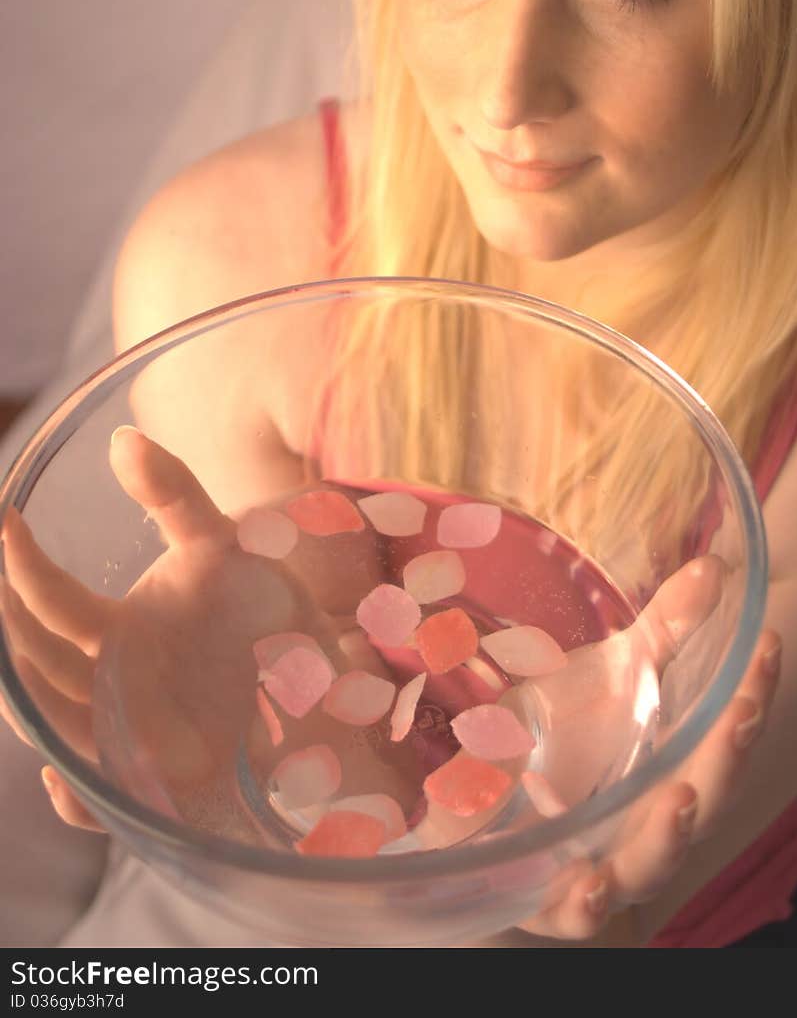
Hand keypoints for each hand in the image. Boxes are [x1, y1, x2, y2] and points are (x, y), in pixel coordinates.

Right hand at [0, 427, 411, 833]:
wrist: (321, 687)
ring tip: (21, 680)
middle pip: (39, 664)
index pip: (52, 600)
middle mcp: (108, 684)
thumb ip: (176, 494)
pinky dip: (75, 798)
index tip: (4, 517)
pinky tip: (65, 777)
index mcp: (116, 629)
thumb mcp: (228, 548)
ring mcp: (128, 738)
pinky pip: (102, 802)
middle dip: (13, 630)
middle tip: (2, 586)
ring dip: (32, 709)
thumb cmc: (267, 614)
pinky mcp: (159, 788)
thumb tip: (121, 437)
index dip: (22, 564)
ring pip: (56, 728)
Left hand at [508, 557, 781, 942]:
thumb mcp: (609, 678)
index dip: (754, 696)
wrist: (480, 808)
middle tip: (744, 712)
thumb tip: (714, 567)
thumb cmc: (560, 742)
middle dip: (726, 757)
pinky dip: (586, 901)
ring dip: (668, 835)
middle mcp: (648, 825)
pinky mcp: (546, 895)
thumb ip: (664, 630)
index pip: (726, 737)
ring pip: (649, 864)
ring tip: (680, 799)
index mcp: (674, 772)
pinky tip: (590, 882)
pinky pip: (573, 912)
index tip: (768, 645)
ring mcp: (602, 863)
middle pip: (702, 798)